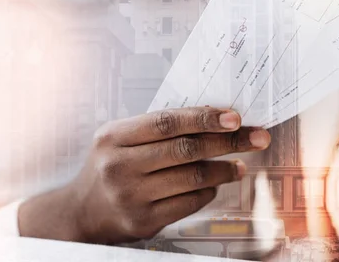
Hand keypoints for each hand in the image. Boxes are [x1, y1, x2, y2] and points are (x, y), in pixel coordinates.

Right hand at [18, 107, 270, 243]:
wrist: (82, 212)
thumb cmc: (109, 166)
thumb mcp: (120, 138)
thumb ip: (158, 127)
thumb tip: (213, 118)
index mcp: (114, 136)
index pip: (167, 122)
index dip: (205, 118)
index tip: (235, 117)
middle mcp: (120, 166)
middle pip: (186, 149)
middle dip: (228, 142)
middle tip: (256, 138)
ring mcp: (131, 196)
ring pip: (192, 178)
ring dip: (224, 169)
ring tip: (241, 164)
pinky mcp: (143, 221)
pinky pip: (189, 202)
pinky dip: (208, 190)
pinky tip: (215, 183)